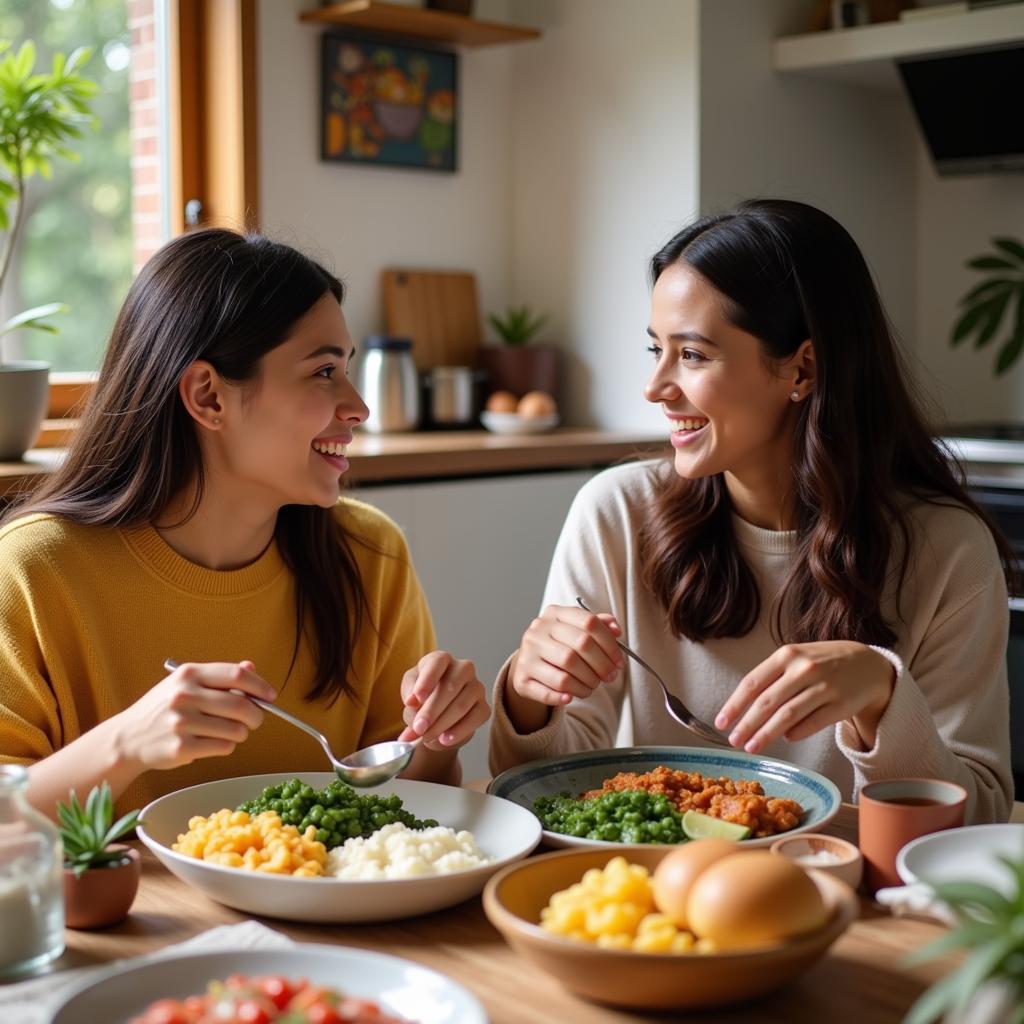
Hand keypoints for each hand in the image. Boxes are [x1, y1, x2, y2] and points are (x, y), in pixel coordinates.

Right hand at [110, 660, 275, 771]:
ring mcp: (182, 722)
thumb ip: (219, 676)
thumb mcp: (186, 684)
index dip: (260, 686)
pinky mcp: (181, 747)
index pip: (237, 675)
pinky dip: (227, 746)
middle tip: (255, 720)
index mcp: (189, 674)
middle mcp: (184, 695)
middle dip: (256, 715)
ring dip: (241, 733)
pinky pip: (224, 747)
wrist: (128, 738)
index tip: (270, 695)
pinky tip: (213, 743)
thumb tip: (251, 667)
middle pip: (241, 704)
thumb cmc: (162, 710)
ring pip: (236, 729)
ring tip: (231, 732)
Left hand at [397, 651, 489, 748]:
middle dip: (431, 711)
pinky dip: (458, 731)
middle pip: (450, 687)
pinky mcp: (484, 707)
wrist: (437, 719)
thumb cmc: (422, 699)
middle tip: (418, 729)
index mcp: (441, 659)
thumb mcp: (410, 693)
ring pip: (461, 705)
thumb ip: (409, 696)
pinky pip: (475, 719)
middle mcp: (463, 669)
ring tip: (425, 738)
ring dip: (441, 725)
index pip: (437, 663)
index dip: (426, 681)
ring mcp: (476, 687)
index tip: (414, 701)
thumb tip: (412, 702)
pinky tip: (444, 740)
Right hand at [510, 604, 624, 706]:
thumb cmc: (559, 646)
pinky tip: (571, 697)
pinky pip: (548, 693)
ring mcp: (527, 655)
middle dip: (601, 666)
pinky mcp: (521, 679)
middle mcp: (537, 632)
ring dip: (586, 685)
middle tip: (609, 677)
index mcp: (554, 614)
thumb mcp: (576, 629)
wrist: (528, 664)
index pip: (589, 622)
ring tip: (592, 687)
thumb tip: (616, 630)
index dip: (610, 644)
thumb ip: (598, 625)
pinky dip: (563, 697)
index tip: (619, 661)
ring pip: (565, 674)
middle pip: (579, 647)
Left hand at [715, 641, 895, 753]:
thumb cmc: (822, 663)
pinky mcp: (841, 705)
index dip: (735, 705)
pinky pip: (812, 724)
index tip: (721, 722)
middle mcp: (804, 669)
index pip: (753, 683)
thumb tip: (745, 711)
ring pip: (788, 716)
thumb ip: (772, 679)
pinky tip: (786, 738)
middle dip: (747, 724)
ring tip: (751, 747)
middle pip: (768, 702)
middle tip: (733, 740)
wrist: (869, 665)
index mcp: (787, 655)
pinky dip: (795, 733)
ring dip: (766, 734)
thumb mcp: (796, 659)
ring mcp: (825, 686)